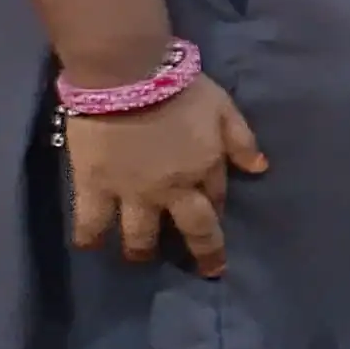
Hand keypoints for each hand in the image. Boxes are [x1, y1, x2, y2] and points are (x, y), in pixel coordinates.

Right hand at [62, 74, 264, 273]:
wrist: (125, 76)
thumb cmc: (178, 86)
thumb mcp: (222, 107)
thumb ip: (241, 140)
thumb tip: (260, 169)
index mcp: (204, 167)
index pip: (216, 199)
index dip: (215, 211)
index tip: (214, 221)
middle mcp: (171, 189)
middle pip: (191, 229)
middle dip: (201, 252)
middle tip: (204, 271)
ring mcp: (131, 192)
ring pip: (139, 236)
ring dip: (141, 251)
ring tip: (138, 259)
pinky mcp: (93, 187)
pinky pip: (91, 221)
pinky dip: (89, 237)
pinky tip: (88, 246)